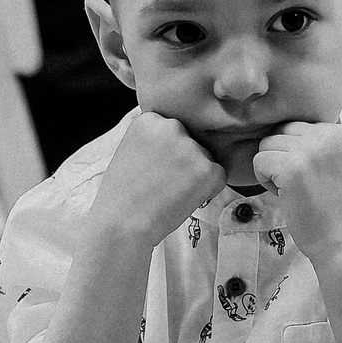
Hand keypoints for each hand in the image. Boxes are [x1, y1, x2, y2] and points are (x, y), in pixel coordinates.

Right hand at [90, 113, 225, 249]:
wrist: (121, 223)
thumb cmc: (122, 195)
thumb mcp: (130, 150)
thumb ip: (154, 139)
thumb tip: (178, 139)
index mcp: (151, 118)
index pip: (173, 130)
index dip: (167, 154)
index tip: (153, 168)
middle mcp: (172, 125)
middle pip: (191, 141)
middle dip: (184, 162)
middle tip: (163, 183)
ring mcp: (191, 147)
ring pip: (206, 158)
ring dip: (195, 176)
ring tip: (169, 193)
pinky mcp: (207, 168)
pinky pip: (219, 176)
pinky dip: (208, 190)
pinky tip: (184, 199)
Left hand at [251, 121, 341, 259]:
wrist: (341, 240)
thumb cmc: (333, 207)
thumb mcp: (336, 162)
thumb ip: (316, 141)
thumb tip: (279, 126)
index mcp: (339, 131)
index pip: (296, 126)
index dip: (296, 153)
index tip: (314, 176)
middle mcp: (327, 135)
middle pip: (280, 131)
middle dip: (281, 157)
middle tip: (301, 184)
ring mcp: (309, 150)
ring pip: (266, 145)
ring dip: (272, 169)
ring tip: (295, 190)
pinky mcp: (291, 168)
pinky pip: (258, 162)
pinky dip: (265, 181)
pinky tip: (286, 196)